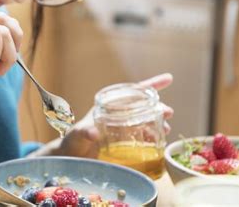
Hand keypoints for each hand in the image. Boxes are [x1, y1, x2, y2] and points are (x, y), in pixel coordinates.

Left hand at [55, 73, 173, 158]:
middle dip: (158, 107)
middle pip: (142, 106)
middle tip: (169, 113)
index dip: (150, 85)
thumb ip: (84, 132)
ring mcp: (121, 129)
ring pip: (145, 121)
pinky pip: (142, 137)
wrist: (69, 159)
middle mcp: (117, 115)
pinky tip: (159, 144)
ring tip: (166, 130)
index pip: (132, 92)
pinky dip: (153, 139)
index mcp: (108, 106)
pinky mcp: (124, 144)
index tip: (168, 78)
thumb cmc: (72, 142)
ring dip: (157, 123)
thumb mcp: (77, 136)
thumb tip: (93, 132)